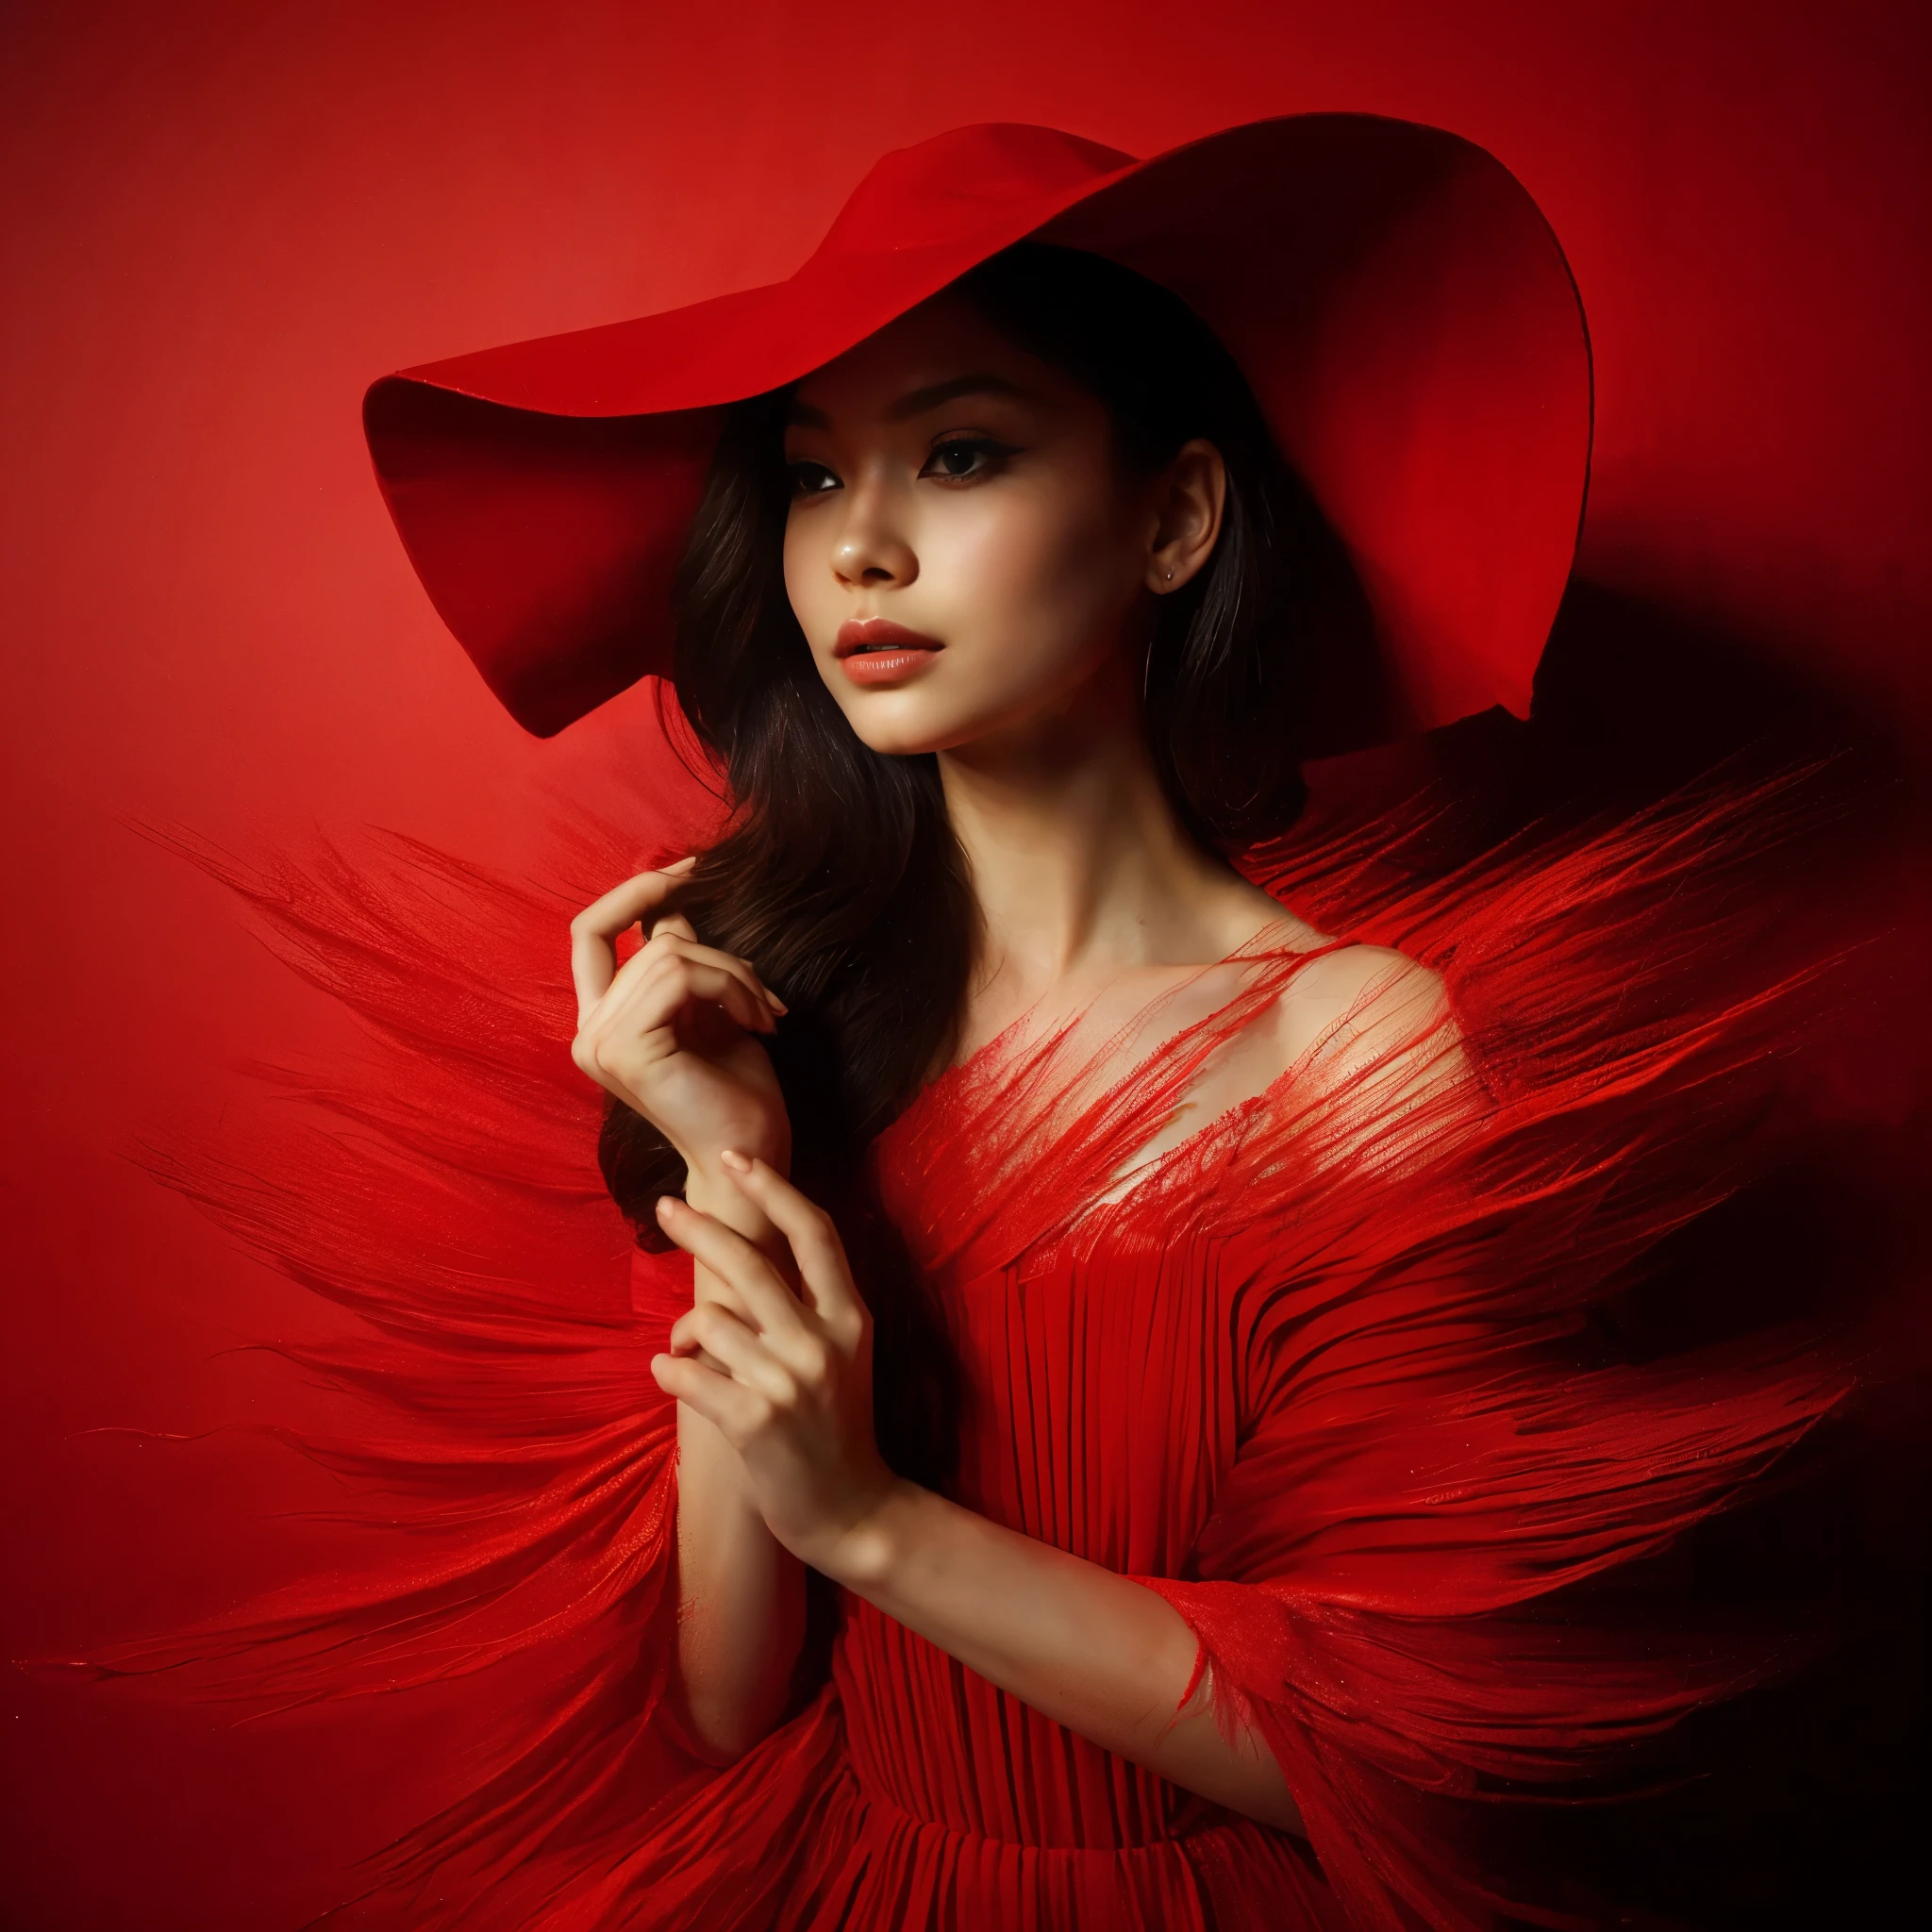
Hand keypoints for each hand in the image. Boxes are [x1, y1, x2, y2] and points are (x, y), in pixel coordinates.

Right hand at [570, 859, 791, 1188]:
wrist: (751, 1157)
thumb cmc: (737, 1095)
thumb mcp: (710, 1012)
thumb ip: (682, 966)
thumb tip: (675, 908)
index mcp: (601, 1024)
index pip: (590, 932)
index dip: (636, 891)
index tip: (692, 869)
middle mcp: (588, 1033)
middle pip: (647, 939)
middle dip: (720, 955)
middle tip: (765, 997)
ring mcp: (600, 1042)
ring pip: (670, 953)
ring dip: (735, 975)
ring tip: (766, 1014)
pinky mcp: (626, 1048)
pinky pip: (680, 975)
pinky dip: (731, 987)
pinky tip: (758, 1023)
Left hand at [650, 1152, 897, 1572]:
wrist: (853, 1512)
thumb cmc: (835, 1427)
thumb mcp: (841, 1355)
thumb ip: (804, 1305)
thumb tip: (737, 1254)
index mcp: (851, 1316)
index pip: (813, 1232)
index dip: (773, 1188)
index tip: (734, 1159)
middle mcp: (825, 1340)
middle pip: (750, 1262)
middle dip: (700, 1229)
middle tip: (664, 1209)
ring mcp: (791, 1381)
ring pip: (708, 1320)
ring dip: (681, 1334)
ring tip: (683, 1354)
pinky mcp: (756, 1420)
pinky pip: (686, 1374)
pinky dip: (667, 1371)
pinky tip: (671, 1375)